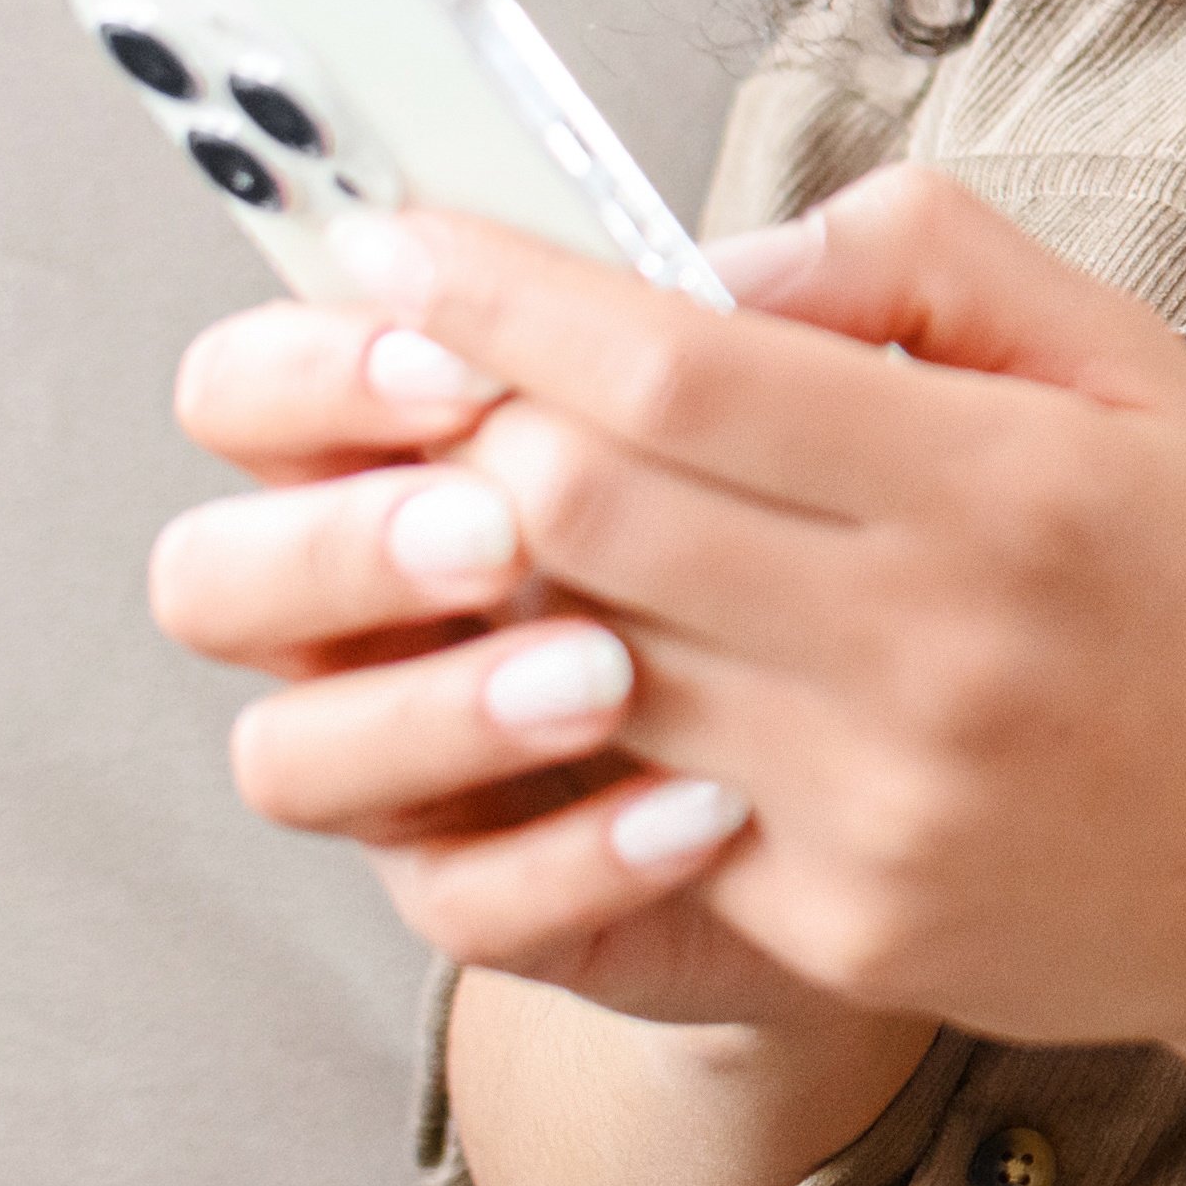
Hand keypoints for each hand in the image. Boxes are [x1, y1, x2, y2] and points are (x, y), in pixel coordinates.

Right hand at [156, 293, 873, 1044]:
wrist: (975, 743)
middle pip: (211, 579)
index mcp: (414, 444)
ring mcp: (418, 763)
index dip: (314, 370)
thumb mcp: (899, 371)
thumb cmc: (900, 512)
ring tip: (605, 677)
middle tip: (497, 531)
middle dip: (336, 547)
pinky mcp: (502, 895)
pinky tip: (706, 812)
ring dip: (432, 710)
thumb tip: (735, 281)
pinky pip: (461, 905)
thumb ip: (841, 280)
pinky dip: (569, 861)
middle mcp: (375, 606)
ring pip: (291, 758)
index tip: (462, 362)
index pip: (251, 391)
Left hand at [278, 173, 1185, 1067]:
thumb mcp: (1137, 367)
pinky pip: (647, 807)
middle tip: (410, 379)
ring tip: (492, 516)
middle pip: (583, 514)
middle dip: (460, 429)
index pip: (677, 368)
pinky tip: (604, 673)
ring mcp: (881, 804)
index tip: (398, 245)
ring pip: (581, 666)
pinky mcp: (847, 926)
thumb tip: (715, 258)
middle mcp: (936, 647)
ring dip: (505, 583)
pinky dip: (596, 730)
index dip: (503, 299)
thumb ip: (931, 261)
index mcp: (1007, 482)